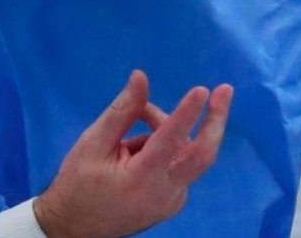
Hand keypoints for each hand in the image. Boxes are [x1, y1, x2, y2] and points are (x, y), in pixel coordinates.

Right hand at [34, 70, 233, 237]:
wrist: (76, 229)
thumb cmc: (78, 184)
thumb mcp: (92, 143)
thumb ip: (122, 112)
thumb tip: (140, 77)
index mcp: (140, 180)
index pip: (170, 142)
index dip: (187, 114)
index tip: (202, 90)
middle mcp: (165, 193)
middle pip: (203, 154)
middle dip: (216, 120)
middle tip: (225, 90)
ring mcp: (173, 200)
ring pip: (186, 153)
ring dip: (172, 129)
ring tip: (140, 116)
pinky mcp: (175, 201)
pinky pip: (180, 164)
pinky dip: (168, 146)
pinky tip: (140, 145)